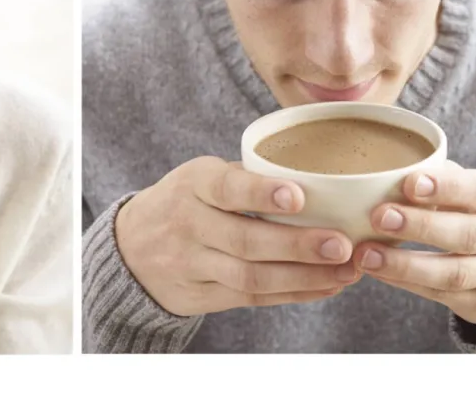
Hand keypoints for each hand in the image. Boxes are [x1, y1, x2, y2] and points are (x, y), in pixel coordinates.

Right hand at [115, 156, 360, 316]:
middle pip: (244, 240)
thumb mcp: (200, 176)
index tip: (298, 197)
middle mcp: (188, 224)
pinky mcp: (201, 296)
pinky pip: (251, 298)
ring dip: (303, 277)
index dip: (261, 194)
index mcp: (192, 184)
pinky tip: (326, 286)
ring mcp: (192, 264)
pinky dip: (293, 294)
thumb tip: (319, 180)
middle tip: (342, 245)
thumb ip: (247, 177)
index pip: (225, 188)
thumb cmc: (184, 201)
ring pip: (250, 277)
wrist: (130, 248)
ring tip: (346, 272)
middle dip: (297, 246)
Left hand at [353, 161, 475, 325]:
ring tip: (366, 254)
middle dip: (421, 226)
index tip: (409, 183)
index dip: (446, 187)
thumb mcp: (472, 187)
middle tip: (380, 217)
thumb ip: (440, 177)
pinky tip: (377, 270)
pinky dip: (405, 282)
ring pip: (453, 272)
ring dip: (405, 264)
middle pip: (467, 234)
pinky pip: (441, 295)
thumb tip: (389, 174)